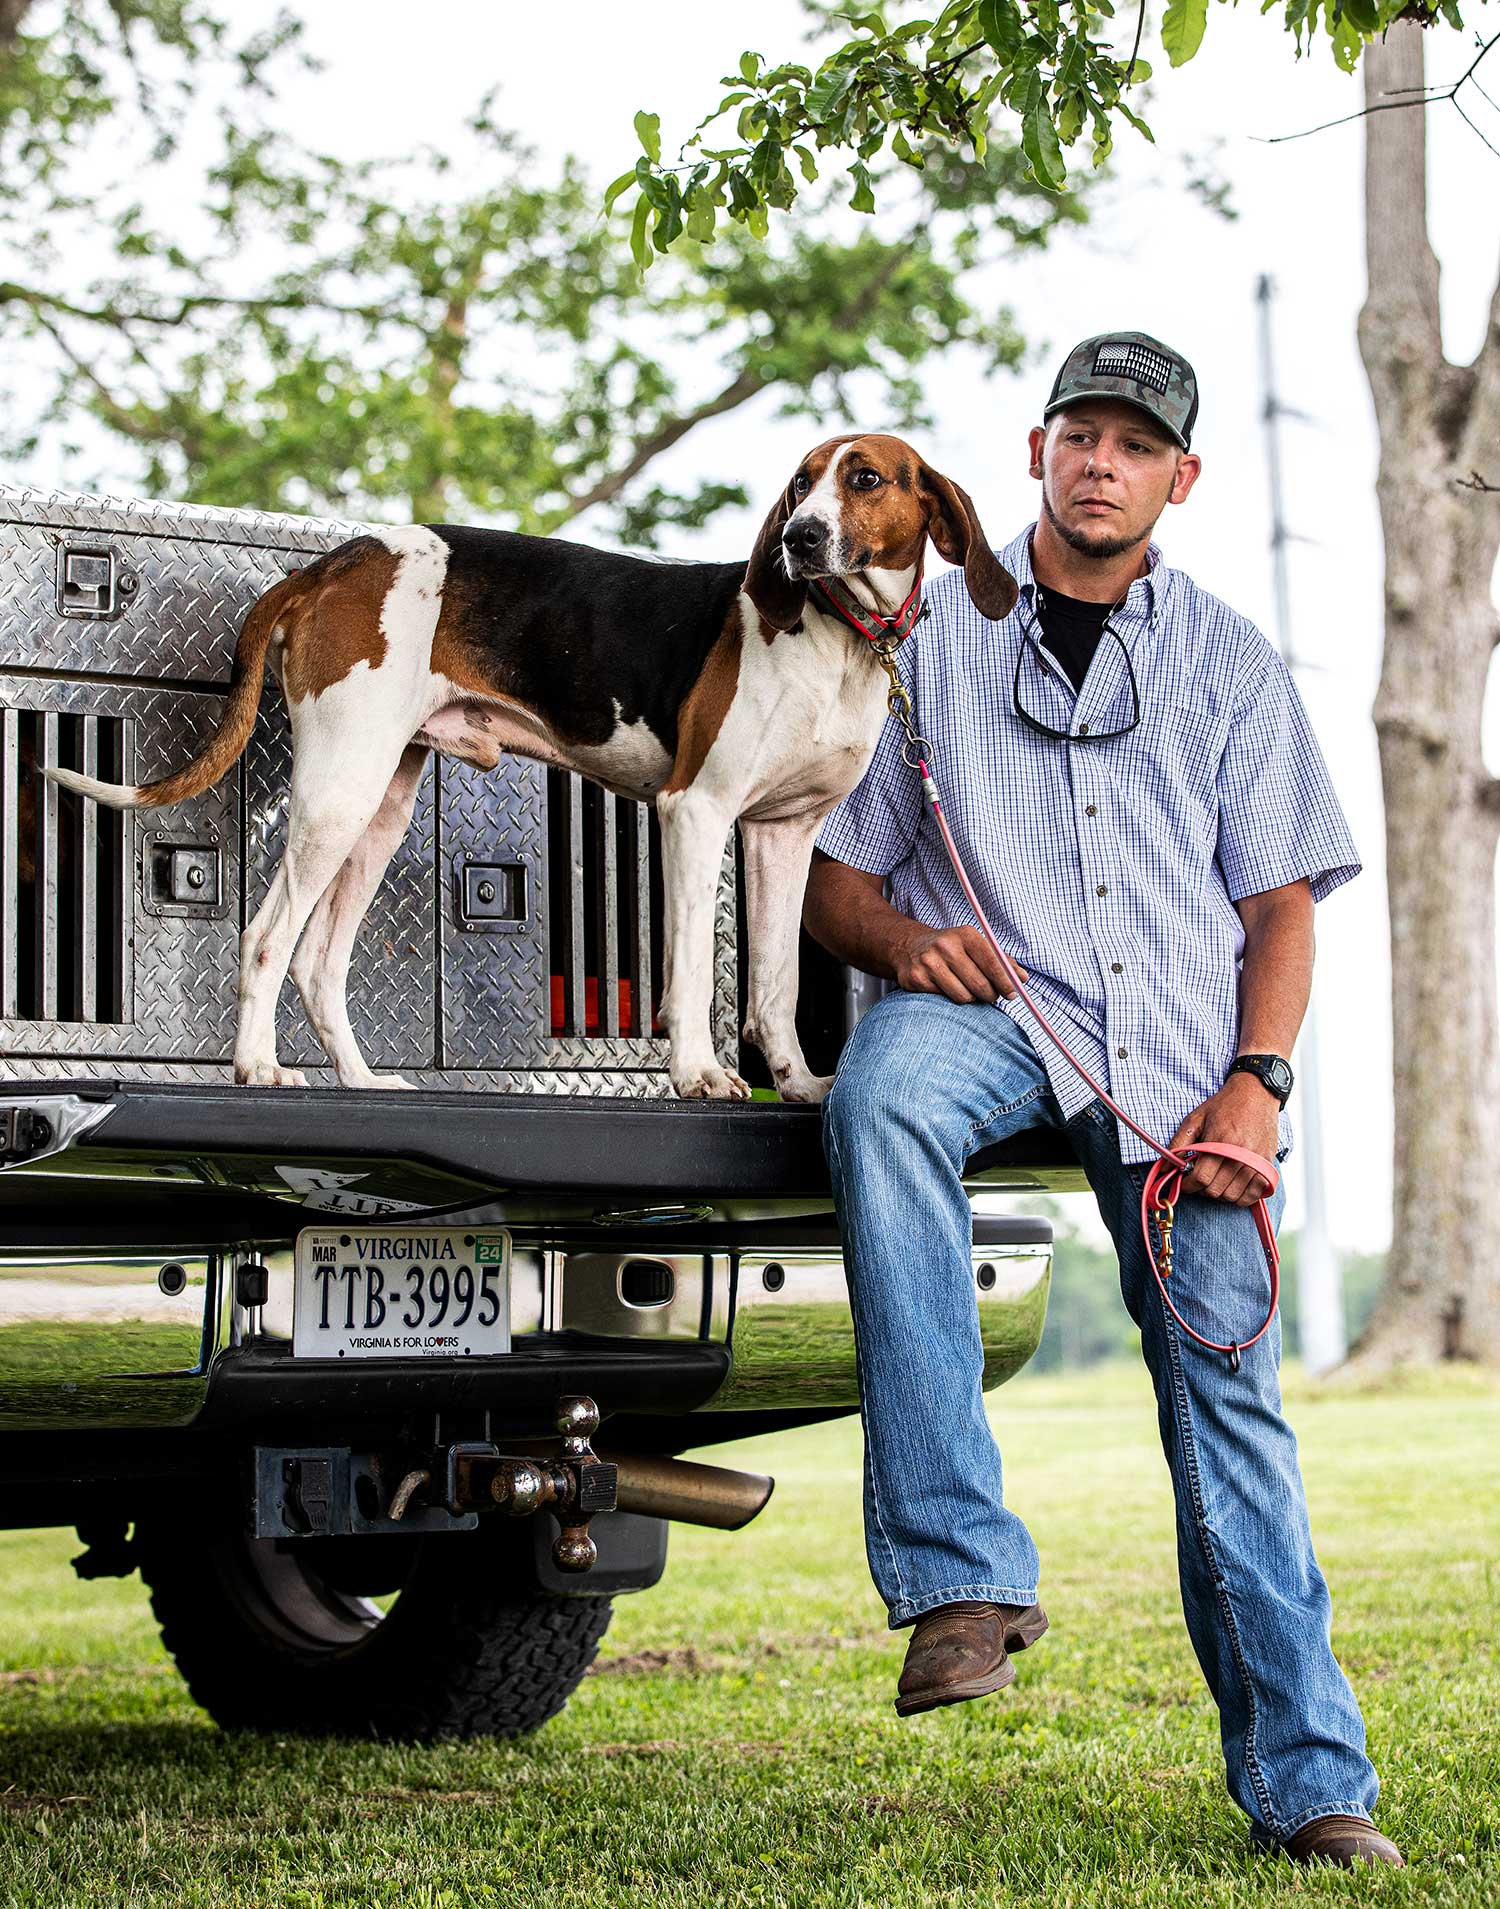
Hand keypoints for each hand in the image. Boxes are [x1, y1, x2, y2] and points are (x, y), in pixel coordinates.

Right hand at [893, 924, 1027, 1004]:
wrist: (908, 946)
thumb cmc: (950, 948)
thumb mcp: (974, 945)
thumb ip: (1000, 960)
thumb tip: (1022, 978)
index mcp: (965, 935)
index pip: (993, 963)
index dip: (1005, 982)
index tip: (1012, 993)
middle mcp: (946, 946)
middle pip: (980, 984)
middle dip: (990, 995)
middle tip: (991, 995)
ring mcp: (929, 962)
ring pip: (963, 996)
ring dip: (970, 998)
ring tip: (967, 989)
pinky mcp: (916, 979)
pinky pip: (944, 999)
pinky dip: (950, 997)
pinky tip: (946, 987)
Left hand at [1165, 1074, 1279, 1206]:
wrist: (1256, 1094)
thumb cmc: (1224, 1106)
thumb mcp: (1195, 1119)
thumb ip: (1178, 1144)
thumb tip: (1166, 1167)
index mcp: (1221, 1142)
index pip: (1201, 1178)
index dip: (1188, 1184)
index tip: (1184, 1180)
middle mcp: (1240, 1155)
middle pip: (1215, 1190)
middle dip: (1200, 1188)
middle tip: (1198, 1177)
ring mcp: (1256, 1163)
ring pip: (1231, 1196)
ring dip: (1218, 1193)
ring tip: (1214, 1179)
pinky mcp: (1267, 1167)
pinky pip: (1252, 1196)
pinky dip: (1239, 1197)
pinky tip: (1231, 1185)